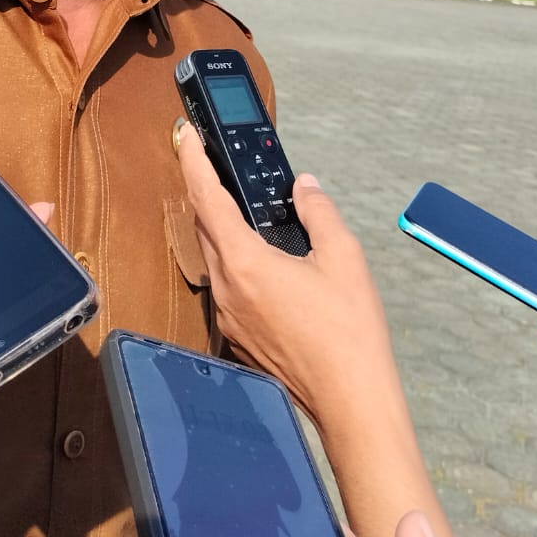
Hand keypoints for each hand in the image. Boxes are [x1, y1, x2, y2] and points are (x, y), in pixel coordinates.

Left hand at [176, 123, 458, 536]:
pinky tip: (265, 261)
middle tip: (218, 164)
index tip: (186, 134)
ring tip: (244, 208)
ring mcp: (229, 317)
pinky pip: (228, 288)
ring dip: (222, 229)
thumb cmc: (349, 333)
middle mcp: (227, 289)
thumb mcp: (344, 259)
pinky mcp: (239, 338)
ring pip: (214, 259)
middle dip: (207, 192)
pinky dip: (237, 262)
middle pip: (204, 227)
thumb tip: (304, 187)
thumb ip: (319, 214)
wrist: (350, 402)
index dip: (193, 161)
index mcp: (245, 262)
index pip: (206, 198)